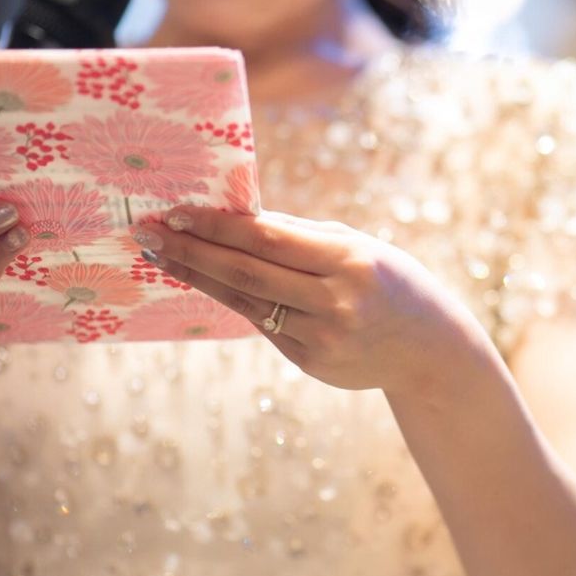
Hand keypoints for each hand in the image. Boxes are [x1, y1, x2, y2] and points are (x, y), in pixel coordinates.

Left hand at [132, 206, 478, 393]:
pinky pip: (263, 325)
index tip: (174, 212)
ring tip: (161, 256)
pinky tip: (205, 280)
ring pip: (246, 303)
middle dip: (191, 251)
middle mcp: (335, 302)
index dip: (216, 226)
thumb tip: (234, 217)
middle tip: (147, 232)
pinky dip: (232, 301)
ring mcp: (322, 338)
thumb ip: (299, 236)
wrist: (429, 349)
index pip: (268, 240)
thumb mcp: (357, 247)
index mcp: (349, 261)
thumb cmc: (389, 281)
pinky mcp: (310, 363)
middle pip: (246, 274)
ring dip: (198, 277)